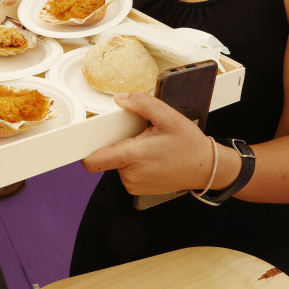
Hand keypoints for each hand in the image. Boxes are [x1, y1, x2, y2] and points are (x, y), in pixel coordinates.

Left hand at [82, 92, 212, 194]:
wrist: (205, 168)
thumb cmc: (188, 144)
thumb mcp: (168, 116)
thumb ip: (142, 104)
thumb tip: (120, 99)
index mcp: (132, 156)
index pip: (94, 161)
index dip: (85, 151)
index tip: (84, 140)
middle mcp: (129, 175)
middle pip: (107, 156)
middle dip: (118, 143)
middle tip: (139, 135)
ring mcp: (134, 185)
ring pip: (117, 164)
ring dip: (127, 154)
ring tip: (150, 146)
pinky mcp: (138, 190)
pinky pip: (127, 172)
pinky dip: (134, 164)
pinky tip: (152, 157)